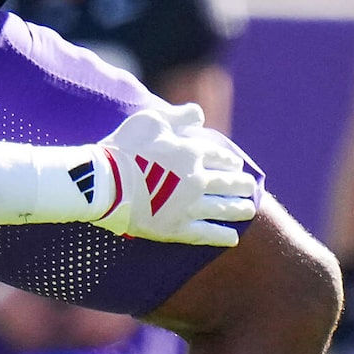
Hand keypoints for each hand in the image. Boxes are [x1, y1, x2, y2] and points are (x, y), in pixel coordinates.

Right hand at [90, 102, 258, 247]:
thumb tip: (200, 115)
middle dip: (241, 185)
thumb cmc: (123, 148)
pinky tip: (233, 238)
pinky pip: (206, 234)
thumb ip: (177, 115)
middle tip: (250, 187)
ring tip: (249, 210)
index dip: (229, 160)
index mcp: (191, 152)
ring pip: (223, 209)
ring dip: (239, 209)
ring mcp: (189, 207)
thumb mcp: (150, 120)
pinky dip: (222, 236)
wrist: (103, 183)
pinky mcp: (177, 229)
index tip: (235, 164)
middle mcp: (196, 180)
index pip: (219, 156)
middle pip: (227, 182)